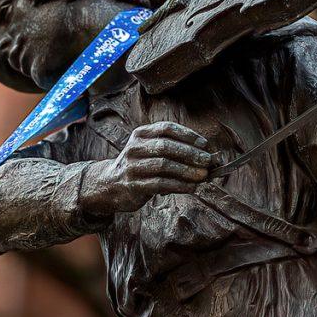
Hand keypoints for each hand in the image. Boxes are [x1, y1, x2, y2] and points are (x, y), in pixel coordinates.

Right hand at [81, 121, 212, 215]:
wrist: (109, 185)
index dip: (187, 135)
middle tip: (208, 161)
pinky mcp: (133, 185)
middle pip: (166, 146)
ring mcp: (132, 166)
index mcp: (140, 134)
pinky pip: (160, 184)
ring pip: (164, 165)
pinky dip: (179, 185)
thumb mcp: (148, 150)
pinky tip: (192, 187)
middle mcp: (135, 147)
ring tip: (203, 175)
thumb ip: (172, 149)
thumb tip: (204, 155)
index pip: (166, 128)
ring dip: (187, 170)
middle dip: (190, 153)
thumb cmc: (138, 166)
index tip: (204, 144)